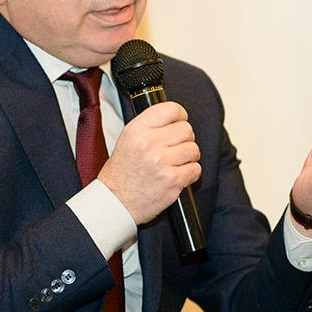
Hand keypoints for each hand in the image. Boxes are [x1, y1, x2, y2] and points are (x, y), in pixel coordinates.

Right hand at [98, 102, 201, 224]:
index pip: (171, 109)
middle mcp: (149, 143)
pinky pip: (195, 169)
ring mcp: (162, 162)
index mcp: (138, 130)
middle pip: (186, 129)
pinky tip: (178, 175)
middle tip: (176, 148)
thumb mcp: (128, 139)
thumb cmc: (122, 173)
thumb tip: (176, 117)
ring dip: (189, 157)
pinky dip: (190, 173)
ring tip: (175, 163)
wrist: (116, 201)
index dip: (180, 116)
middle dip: (185, 139)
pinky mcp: (173, 180)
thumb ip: (151, 126)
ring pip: (194, 149)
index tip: (179, 122)